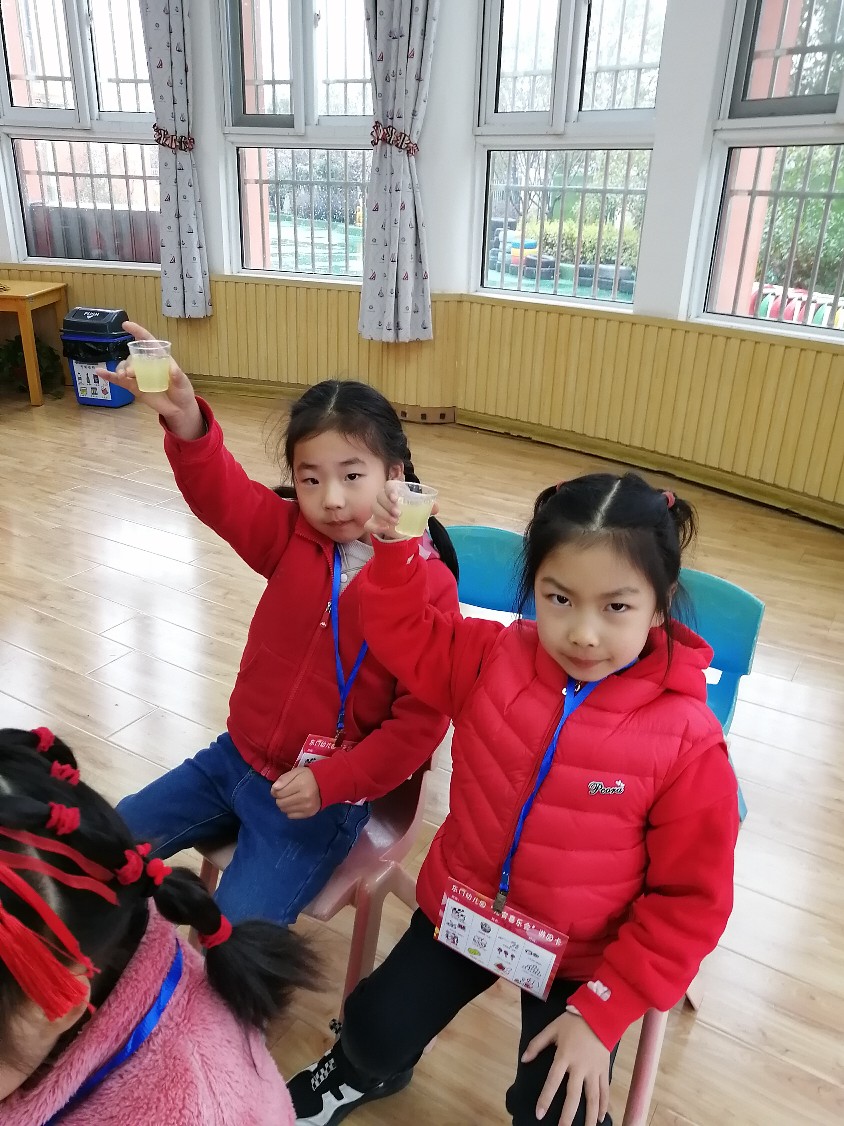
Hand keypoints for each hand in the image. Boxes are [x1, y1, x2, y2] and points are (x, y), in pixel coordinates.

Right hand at [95, 321, 203, 439]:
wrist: (179, 409)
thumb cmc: (182, 392)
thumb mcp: (183, 383)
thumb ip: (178, 376)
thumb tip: (172, 369)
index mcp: (159, 358)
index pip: (147, 341)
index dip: (137, 331)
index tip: (126, 325)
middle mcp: (146, 364)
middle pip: (133, 357)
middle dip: (129, 362)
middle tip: (130, 373)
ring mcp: (139, 376)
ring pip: (124, 368)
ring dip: (120, 370)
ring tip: (123, 377)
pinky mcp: (133, 387)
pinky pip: (118, 380)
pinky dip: (109, 376)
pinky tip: (99, 372)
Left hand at [272, 768, 321, 818]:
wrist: (326, 784)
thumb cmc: (309, 776)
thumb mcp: (296, 771)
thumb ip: (284, 778)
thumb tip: (273, 789)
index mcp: (300, 785)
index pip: (278, 793)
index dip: (275, 790)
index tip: (280, 788)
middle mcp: (304, 798)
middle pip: (280, 803)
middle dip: (280, 798)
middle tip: (286, 793)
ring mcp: (307, 807)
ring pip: (284, 810)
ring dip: (285, 804)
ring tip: (291, 798)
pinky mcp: (309, 814)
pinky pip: (291, 816)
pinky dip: (290, 810)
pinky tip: (295, 804)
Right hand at [364, 481, 439, 540]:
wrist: (402, 526)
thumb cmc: (409, 511)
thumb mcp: (419, 509)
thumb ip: (429, 507)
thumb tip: (436, 508)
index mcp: (394, 491)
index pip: (388, 485)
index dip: (390, 490)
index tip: (396, 498)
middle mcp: (383, 499)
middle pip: (379, 496)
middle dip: (388, 505)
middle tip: (399, 514)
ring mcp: (376, 511)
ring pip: (374, 508)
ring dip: (384, 515)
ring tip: (396, 522)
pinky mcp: (373, 523)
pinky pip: (368, 524)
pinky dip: (375, 527)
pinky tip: (385, 529)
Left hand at [521, 1012, 609, 1125]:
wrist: (598, 1014)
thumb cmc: (572, 1022)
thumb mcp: (552, 1029)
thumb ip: (537, 1044)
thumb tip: (524, 1059)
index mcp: (564, 1056)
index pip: (553, 1081)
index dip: (545, 1098)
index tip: (540, 1114)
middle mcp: (580, 1067)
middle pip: (573, 1095)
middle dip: (568, 1115)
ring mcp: (594, 1070)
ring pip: (592, 1098)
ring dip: (589, 1117)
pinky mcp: (604, 1070)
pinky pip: (604, 1091)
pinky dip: (604, 1105)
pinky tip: (601, 1118)